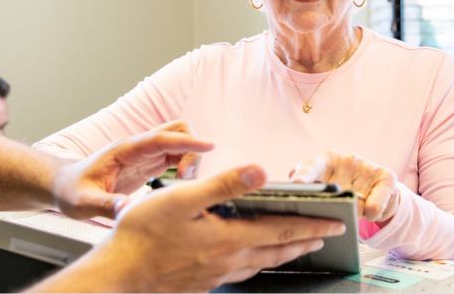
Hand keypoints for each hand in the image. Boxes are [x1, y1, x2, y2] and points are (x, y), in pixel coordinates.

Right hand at [42, 165, 346, 292]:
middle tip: (324, 237)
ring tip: (294, 249)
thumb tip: (260, 172)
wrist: (117, 276)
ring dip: (282, 256)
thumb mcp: (184, 198)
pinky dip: (254, 265)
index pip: (283, 232)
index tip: (336, 224)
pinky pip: (238, 274)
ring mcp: (214, 276)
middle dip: (304, 243)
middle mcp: (227, 261)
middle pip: (277, 252)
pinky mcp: (200, 284)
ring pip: (259, 265)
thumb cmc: (142, 236)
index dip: (312, 226)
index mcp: (229, 239)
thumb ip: (225, 185)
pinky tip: (246, 263)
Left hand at [51, 119, 212, 219]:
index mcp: (124, 150)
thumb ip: (105, 205)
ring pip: (180, 144)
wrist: (64, 185)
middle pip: (177, 131)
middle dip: (192, 150)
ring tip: (184, 187)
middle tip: (187, 180)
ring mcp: (145, 154)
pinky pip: (177, 157)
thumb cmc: (71, 190)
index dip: (187, 141)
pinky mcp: (149, 164)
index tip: (209, 146)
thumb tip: (127, 209)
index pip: (161, 138)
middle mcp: (138, 147)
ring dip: (191, 161)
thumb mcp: (83, 202)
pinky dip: (187, 168)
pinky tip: (182, 188)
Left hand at [289, 149, 399, 223]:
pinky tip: (369, 213)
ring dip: (352, 212)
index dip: (304, 175)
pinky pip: (375, 205)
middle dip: (330, 205)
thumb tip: (292, 176)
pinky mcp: (386, 178)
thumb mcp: (324, 188)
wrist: (376, 194)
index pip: (312, 167)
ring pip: (354, 201)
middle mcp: (347, 159)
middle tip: (327, 212)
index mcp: (327, 160)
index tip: (297, 184)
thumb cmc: (343, 190)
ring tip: (352, 211)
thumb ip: (308, 183)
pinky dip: (371, 213)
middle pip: (334, 189)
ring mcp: (367, 167)